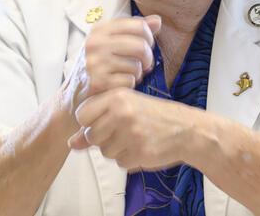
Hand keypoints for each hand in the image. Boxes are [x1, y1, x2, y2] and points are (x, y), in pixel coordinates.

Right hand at [59, 15, 161, 117]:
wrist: (74, 95)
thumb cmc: (97, 67)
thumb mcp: (110, 44)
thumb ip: (134, 31)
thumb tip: (157, 20)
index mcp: (99, 30)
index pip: (138, 25)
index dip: (149, 37)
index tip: (145, 46)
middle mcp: (95, 43)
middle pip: (141, 46)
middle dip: (147, 58)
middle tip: (143, 65)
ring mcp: (95, 62)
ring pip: (137, 66)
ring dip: (137, 74)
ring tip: (127, 75)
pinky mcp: (98, 82)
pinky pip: (130, 81)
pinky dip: (129, 85)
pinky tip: (120, 85)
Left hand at [67, 88, 201, 171]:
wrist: (188, 130)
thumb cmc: (154, 116)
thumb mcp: (125, 109)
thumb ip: (96, 124)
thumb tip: (70, 143)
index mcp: (117, 97)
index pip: (82, 115)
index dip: (90, 123)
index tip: (104, 122)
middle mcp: (123, 113)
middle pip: (92, 136)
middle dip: (104, 139)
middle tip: (123, 132)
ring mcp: (132, 133)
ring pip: (105, 152)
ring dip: (117, 151)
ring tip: (134, 140)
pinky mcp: (141, 152)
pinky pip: (121, 163)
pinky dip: (129, 160)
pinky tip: (142, 148)